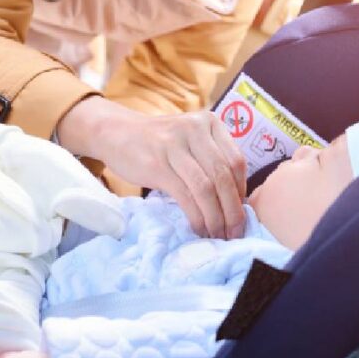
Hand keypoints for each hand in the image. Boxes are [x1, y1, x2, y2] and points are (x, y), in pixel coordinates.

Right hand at [58, 97, 246, 238]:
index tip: (240, 212)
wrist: (116, 133)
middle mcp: (195, 129)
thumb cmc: (159, 143)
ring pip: (206, 188)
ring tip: (218, 235)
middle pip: (223, 176)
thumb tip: (237, 201)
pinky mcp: (157, 164)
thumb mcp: (190, 140)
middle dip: (233, 211)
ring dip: (216, 218)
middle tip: (235, 233)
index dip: (242, 192)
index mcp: (209, 122)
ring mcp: (175, 145)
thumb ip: (212, 159)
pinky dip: (196, 217)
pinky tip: (199, 228)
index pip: (236, 161)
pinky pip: (185, 195)